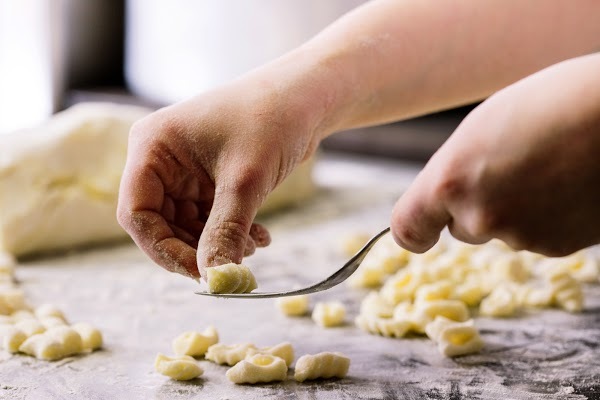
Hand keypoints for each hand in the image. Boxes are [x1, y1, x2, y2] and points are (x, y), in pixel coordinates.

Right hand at [117, 68, 324, 278]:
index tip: (200, 272)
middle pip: (160, 223)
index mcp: (152, 147)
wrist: (306, 96)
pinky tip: (260, 237)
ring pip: (187, 225)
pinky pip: (209, 217)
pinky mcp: (209, 178)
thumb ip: (225, 232)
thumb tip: (216, 281)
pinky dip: (231, 232)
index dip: (163, 249)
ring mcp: (185, 169)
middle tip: (232, 266)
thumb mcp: (245, 180)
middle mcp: (162, 159)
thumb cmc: (271, 120)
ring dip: (218, 243)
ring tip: (253, 246)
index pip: (136, 213)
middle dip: (197, 248)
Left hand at [391, 54, 599, 255]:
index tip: (424, 234)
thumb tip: (450, 197)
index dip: (416, 232)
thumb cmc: (553, 103)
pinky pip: (539, 236)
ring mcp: (521, 236)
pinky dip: (549, 218)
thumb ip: (456, 170)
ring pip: (504, 231)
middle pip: (462, 228)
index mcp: (450, 180)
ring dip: (517, 210)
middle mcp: (480, 216)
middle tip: (511, 170)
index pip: (408, 228)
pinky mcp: (559, 247)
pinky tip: (570, 184)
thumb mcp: (482, 128)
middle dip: (477, 208)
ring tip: (550, 167)